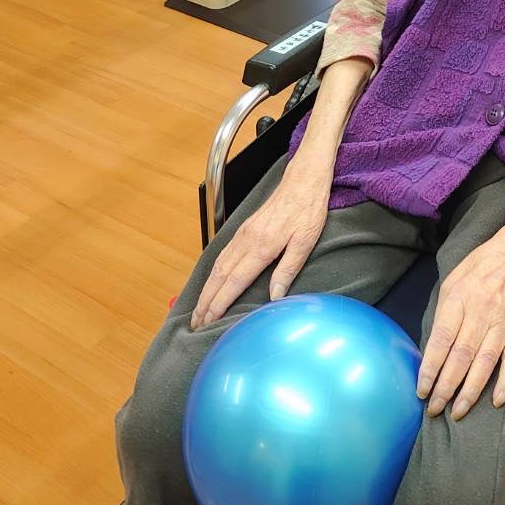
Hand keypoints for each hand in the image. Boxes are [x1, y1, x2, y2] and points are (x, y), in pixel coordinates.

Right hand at [190, 159, 330, 329]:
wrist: (303, 181)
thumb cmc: (308, 210)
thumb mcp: (305, 242)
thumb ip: (288, 270)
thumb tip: (274, 296)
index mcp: (262, 246)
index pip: (234, 281)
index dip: (219, 303)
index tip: (208, 321)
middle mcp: (246, 240)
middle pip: (219, 276)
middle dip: (205, 301)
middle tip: (195, 323)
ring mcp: (242, 233)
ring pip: (217, 265)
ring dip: (206, 289)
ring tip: (199, 309)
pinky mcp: (244, 229)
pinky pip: (222, 255)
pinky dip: (213, 273)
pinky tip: (212, 282)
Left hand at [418, 180, 504, 419]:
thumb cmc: (481, 266)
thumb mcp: (453, 280)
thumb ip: (443, 311)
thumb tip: (431, 346)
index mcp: (458, 300)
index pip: (441, 340)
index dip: (430, 368)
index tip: (422, 390)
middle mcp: (480, 314)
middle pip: (461, 357)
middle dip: (446, 387)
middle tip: (435, 409)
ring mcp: (502, 324)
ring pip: (485, 363)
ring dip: (471, 391)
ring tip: (458, 412)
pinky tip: (496, 400)